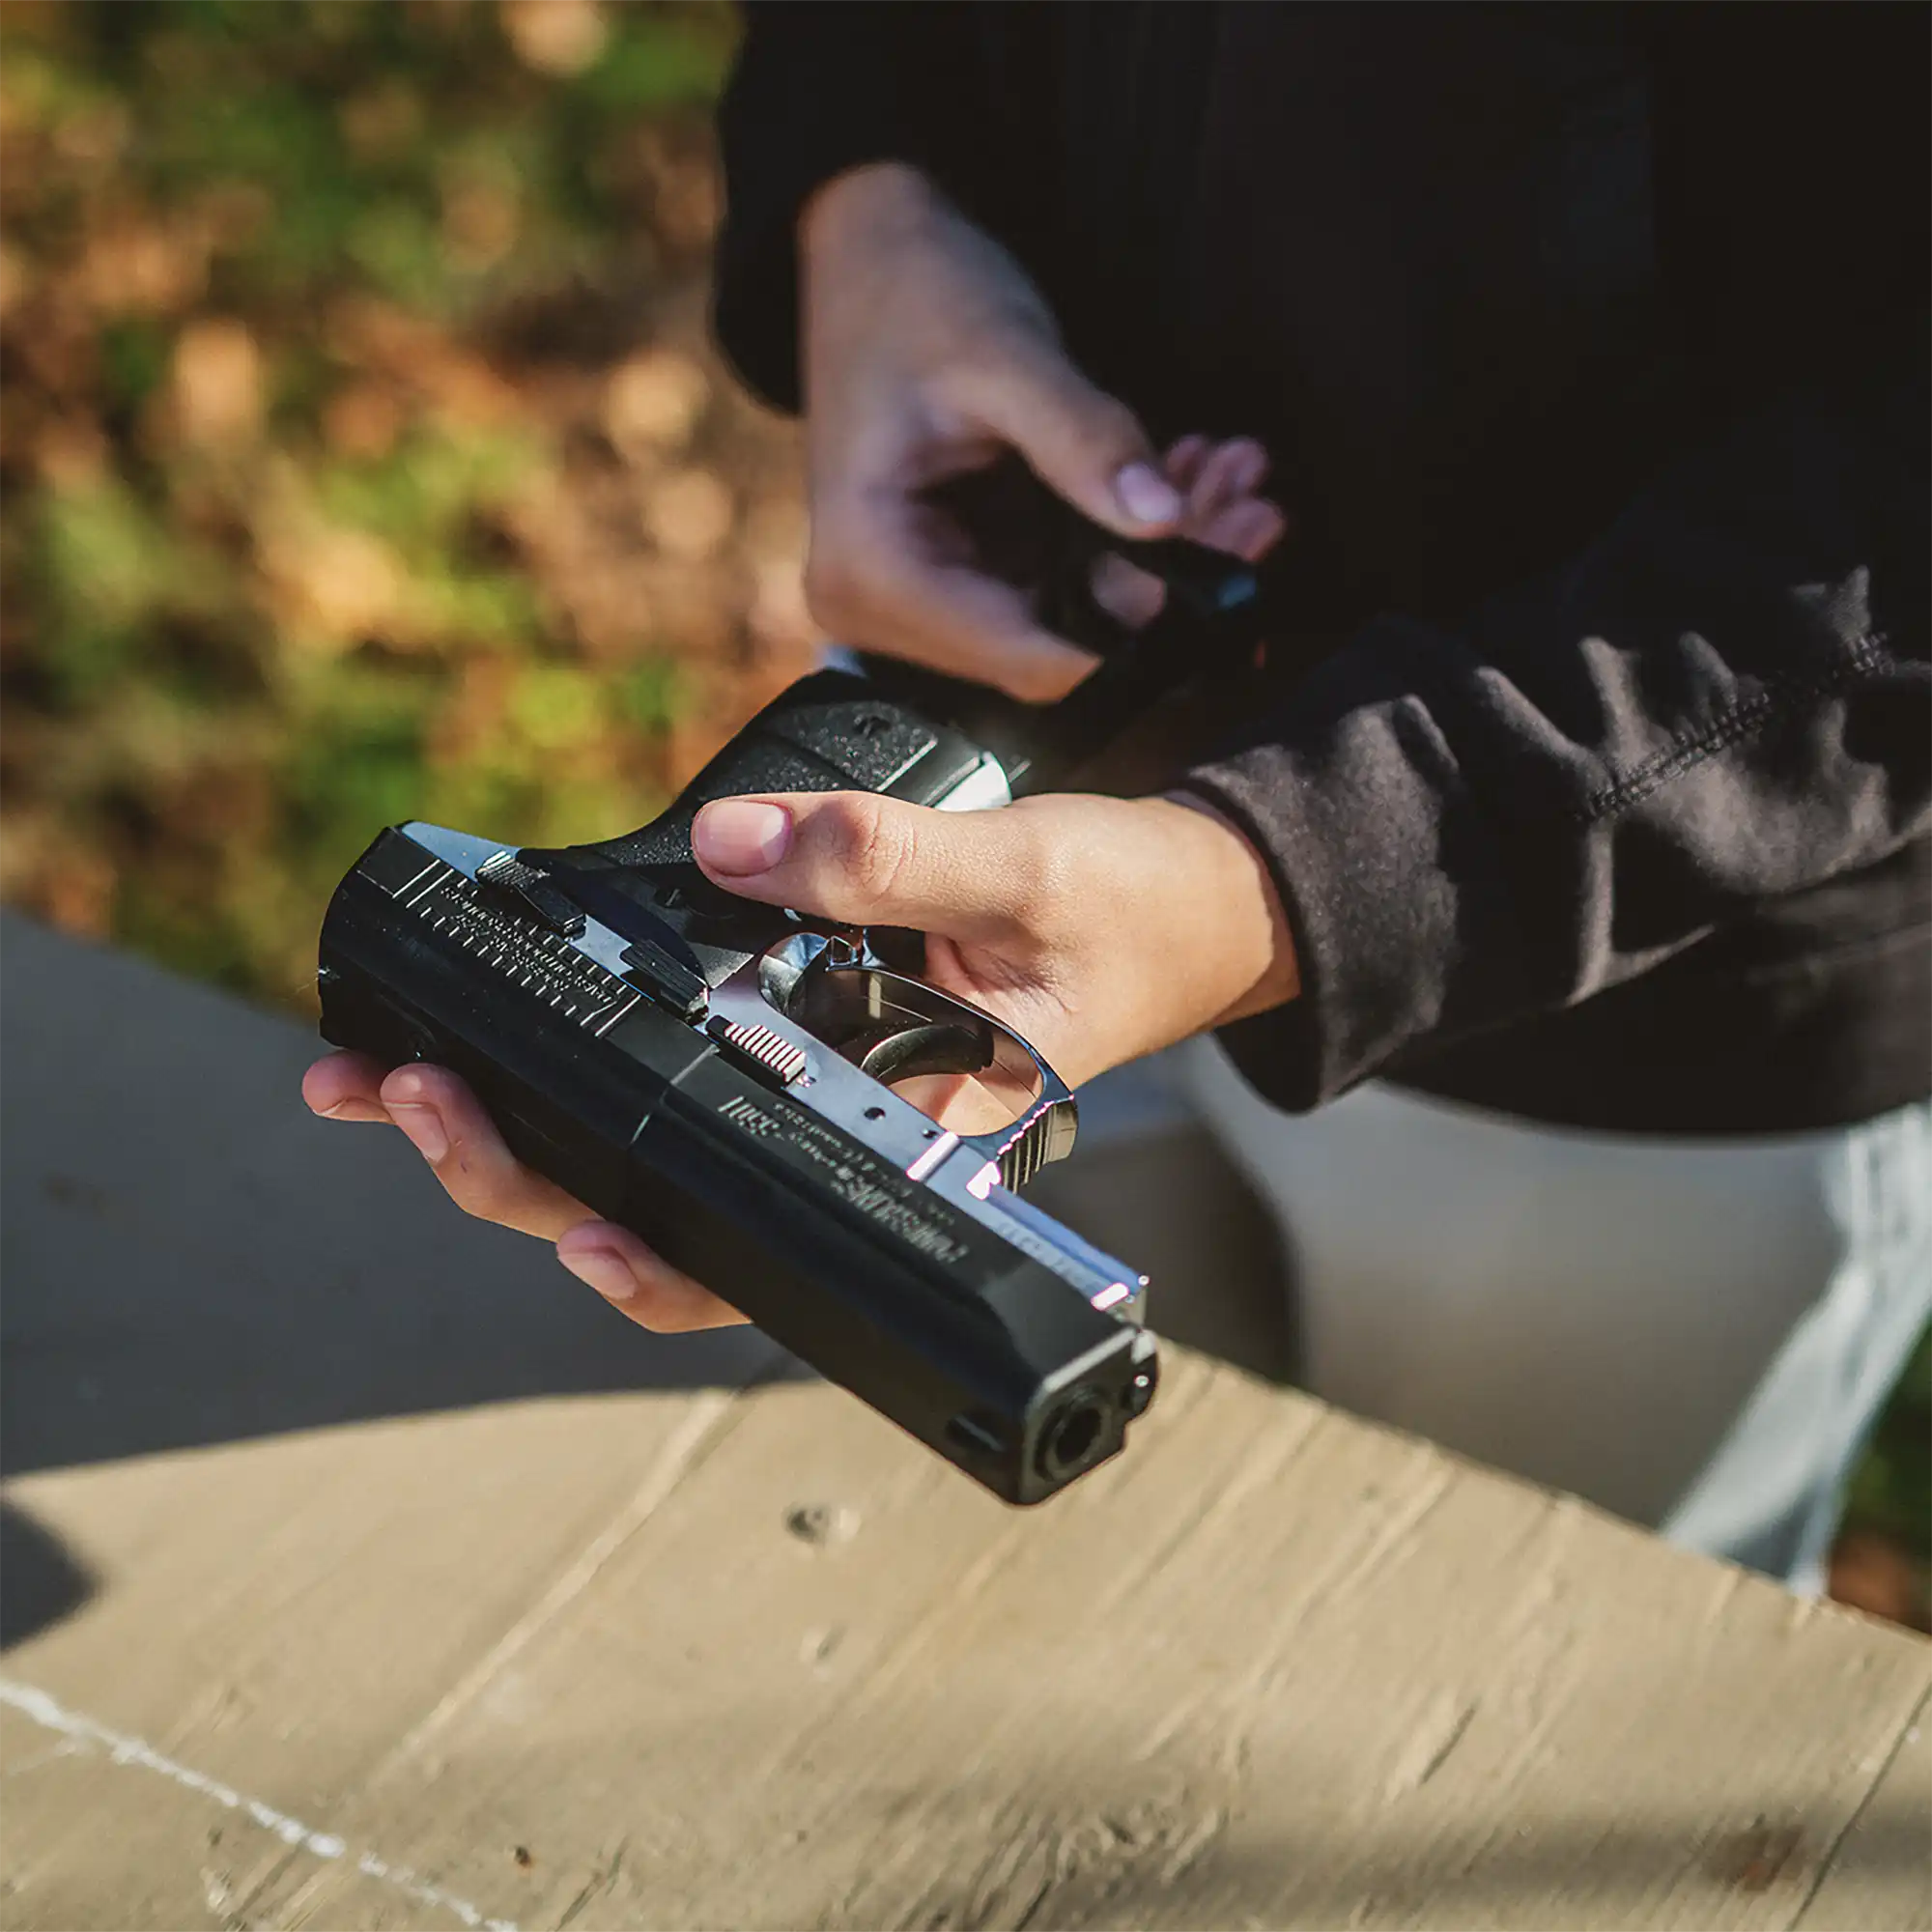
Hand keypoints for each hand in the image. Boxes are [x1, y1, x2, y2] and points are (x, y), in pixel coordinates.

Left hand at [305, 790, 1296, 1333]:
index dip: (657, 1262)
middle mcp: (860, 1134)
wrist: (1193, 901)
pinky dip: (589, 1058)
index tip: (570, 1229)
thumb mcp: (1028, 872)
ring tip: (396, 1078)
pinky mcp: (813, 1035)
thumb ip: (888, 861)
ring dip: (525, 1129)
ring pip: (658, 1150)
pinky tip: (507, 1035)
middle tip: (414, 1099)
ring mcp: (828, 1091)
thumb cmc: (1137, 914)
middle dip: (526, 1173)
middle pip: (673, 1205)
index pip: (778, 1244)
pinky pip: (691, 1069)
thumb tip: (739, 848)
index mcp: (924, 1137)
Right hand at [800, 163, 1284, 696]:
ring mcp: (929, 596)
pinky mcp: (968, 569)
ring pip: (1075, 616)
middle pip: (1061, 644)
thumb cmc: (909, 290)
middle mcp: (889, 609)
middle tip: (1255, 503)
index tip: (1225, 551)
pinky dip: (1127, 533)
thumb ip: (1084, 440)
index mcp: (873, 575)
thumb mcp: (1003, 356)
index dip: (1137, 625)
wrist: (866, 250)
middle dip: (1165, 582)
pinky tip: (1191, 474)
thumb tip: (1165, 517)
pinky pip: (1066, 579)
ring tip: (1235, 474)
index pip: (1031, 659)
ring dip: (1161, 553)